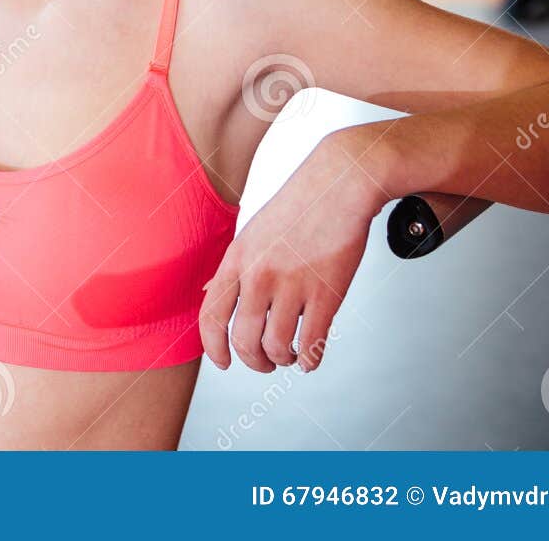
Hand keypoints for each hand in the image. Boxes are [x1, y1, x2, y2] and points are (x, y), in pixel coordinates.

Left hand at [199, 128, 389, 372]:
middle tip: (263, 363)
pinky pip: (312, 343)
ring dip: (281, 360)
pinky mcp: (326, 293)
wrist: (339, 184)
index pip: (210, 316)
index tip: (223, 362)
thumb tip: (209, 293)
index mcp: (237, 259)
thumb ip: (231, 267)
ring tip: (287, 357)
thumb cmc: (297, 208)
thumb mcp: (251, 233)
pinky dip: (310, 359)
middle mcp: (259, 274)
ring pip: (277, 347)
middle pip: (243, 339)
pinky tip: (310, 357)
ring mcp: (292, 285)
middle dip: (253, 361)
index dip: (213, 347)